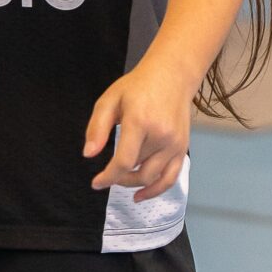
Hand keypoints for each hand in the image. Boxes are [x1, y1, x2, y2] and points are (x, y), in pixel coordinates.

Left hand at [83, 59, 192, 200]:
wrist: (172, 76)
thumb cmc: (138, 87)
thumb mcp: (109, 100)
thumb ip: (97, 128)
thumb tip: (88, 155)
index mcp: (140, 122)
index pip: (124, 161)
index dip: (108, 177)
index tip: (96, 183)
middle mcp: (161, 135)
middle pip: (138, 172)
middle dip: (119, 179)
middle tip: (107, 176)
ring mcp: (175, 144)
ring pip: (153, 178)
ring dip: (134, 185)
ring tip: (121, 182)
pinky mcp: (182, 148)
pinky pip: (171, 178)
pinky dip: (156, 190)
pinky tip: (141, 195)